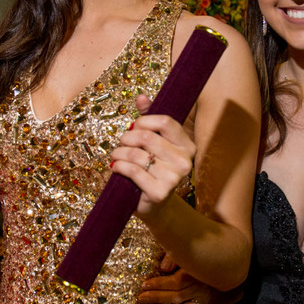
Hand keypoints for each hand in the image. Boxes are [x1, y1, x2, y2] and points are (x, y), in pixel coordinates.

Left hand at [110, 94, 194, 215]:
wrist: (155, 205)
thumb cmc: (153, 169)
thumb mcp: (154, 142)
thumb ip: (149, 119)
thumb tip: (142, 97)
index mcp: (187, 145)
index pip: (165, 122)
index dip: (144, 121)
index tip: (135, 127)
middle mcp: (185, 161)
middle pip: (147, 137)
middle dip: (127, 138)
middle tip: (121, 143)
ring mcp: (174, 178)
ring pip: (136, 154)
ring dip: (119, 153)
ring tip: (116, 156)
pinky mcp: (159, 192)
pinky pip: (133, 171)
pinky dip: (119, 167)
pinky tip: (116, 168)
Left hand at [138, 256, 210, 303]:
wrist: (212, 262)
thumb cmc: (189, 256)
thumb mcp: (181, 252)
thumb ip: (172, 258)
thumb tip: (163, 269)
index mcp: (195, 271)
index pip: (176, 281)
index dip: (159, 284)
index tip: (144, 286)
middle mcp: (201, 286)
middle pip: (179, 296)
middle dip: (158, 298)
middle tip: (141, 299)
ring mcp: (204, 297)